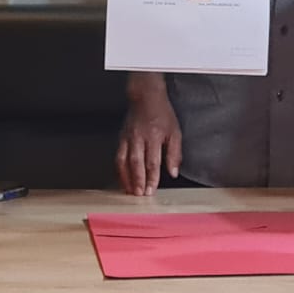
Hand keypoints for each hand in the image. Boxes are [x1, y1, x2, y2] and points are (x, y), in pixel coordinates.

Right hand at [115, 73, 181, 195]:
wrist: (146, 97)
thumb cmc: (162, 114)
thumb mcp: (175, 132)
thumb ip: (174, 153)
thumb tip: (173, 172)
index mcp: (154, 136)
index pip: (152, 161)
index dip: (152, 178)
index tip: (152, 190)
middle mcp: (139, 138)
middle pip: (136, 163)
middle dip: (138, 180)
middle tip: (140, 194)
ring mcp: (127, 138)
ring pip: (124, 161)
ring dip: (126, 178)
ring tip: (130, 191)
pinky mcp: (121, 138)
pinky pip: (118, 157)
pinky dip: (119, 170)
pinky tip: (123, 179)